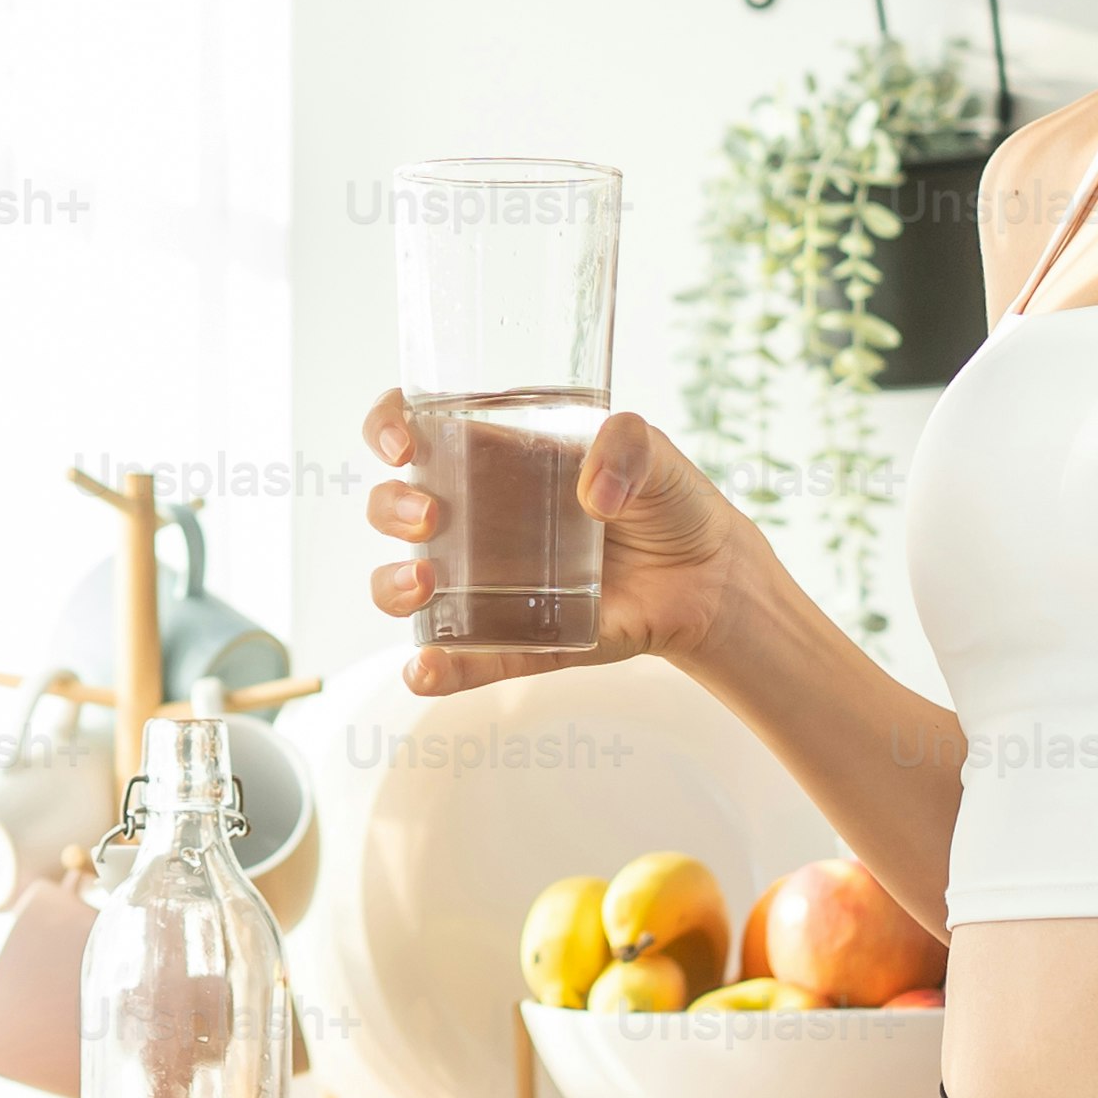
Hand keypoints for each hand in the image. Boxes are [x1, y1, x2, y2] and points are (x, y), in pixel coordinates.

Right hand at [358, 391, 770, 693]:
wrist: (709, 578)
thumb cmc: (670, 501)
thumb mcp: (656, 451)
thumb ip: (627, 446)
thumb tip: (593, 495)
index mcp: (496, 457)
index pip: (417, 428)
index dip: (388, 428)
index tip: (402, 445)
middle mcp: (478, 518)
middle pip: (395, 507)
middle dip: (391, 510)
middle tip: (429, 517)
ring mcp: (489, 582)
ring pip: (407, 584)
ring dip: (392, 586)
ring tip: (423, 585)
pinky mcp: (516, 638)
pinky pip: (464, 658)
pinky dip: (435, 668)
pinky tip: (425, 670)